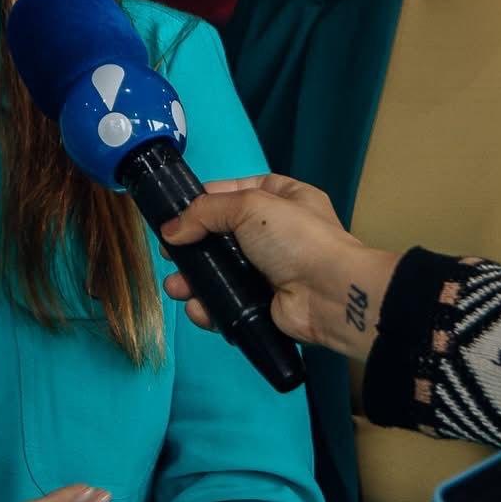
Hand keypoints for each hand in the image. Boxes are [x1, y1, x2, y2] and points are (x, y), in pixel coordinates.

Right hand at [160, 175, 398, 360]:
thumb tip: (170, 230)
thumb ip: (205, 212)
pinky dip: (209, 306)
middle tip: (170, 256)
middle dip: (192, 246)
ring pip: (220, 271)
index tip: (172, 215)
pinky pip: (228, 301)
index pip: (231, 192)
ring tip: (176, 287)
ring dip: (194, 279)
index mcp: (280, 196)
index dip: (201, 202)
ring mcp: (268, 269)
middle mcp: (274, 231)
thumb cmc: (295, 238)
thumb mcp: (250, 206)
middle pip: (220, 235)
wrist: (330, 294)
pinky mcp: (262, 302)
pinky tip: (197, 308)